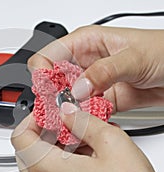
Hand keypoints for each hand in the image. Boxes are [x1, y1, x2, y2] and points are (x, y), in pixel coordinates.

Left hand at [11, 106, 163, 171]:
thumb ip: (83, 121)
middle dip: (46, 131)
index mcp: (47, 170)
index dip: (34, 118)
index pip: (20, 135)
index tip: (50, 112)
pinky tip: (83, 156)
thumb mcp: (112, 143)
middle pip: (28, 148)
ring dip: (55, 145)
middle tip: (67, 122)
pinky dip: (60, 161)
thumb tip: (67, 111)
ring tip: (81, 139)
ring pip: (38, 161)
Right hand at [28, 25, 163, 111]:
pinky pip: (84, 112)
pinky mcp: (102, 99)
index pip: (48, 56)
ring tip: (69, 120)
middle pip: (54, 81)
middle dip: (52, 96)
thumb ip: (103, 71)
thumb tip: (77, 88)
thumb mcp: (133, 56)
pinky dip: (82, 119)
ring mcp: (93, 83)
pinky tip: (84, 123)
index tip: (47, 90)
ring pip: (67, 99)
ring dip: (66, 111)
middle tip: (56, 110)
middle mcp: (85, 63)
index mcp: (85, 43)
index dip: (42, 73)